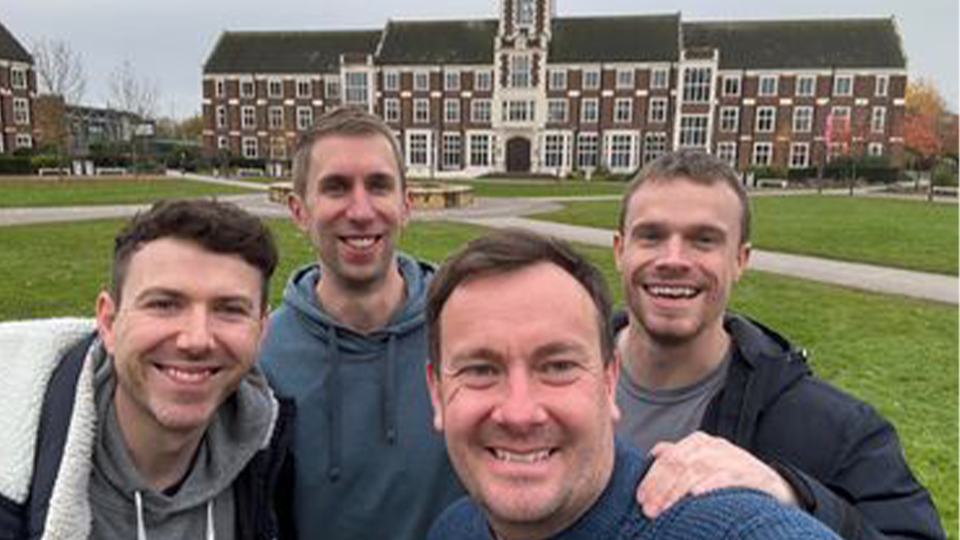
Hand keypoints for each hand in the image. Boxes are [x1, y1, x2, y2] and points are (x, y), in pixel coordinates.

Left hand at [636, 431, 797, 517]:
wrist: (773, 484)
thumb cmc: (730, 475)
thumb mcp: (703, 463)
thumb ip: (680, 456)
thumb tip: (655, 453)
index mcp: (698, 442)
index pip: (669, 457)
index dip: (652, 478)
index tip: (640, 498)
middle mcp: (714, 446)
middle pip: (680, 464)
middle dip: (661, 488)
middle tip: (648, 510)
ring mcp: (732, 458)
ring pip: (698, 471)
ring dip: (678, 491)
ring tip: (664, 509)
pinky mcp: (750, 473)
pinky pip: (726, 477)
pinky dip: (710, 485)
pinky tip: (695, 496)